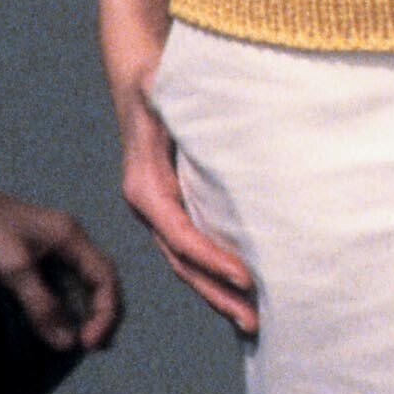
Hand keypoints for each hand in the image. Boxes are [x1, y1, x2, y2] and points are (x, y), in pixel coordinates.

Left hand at [0, 173, 120, 351]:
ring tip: (77, 343)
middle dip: (100, 315)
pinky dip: (61, 309)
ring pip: (79, 287)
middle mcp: (67, 242)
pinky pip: (57, 287)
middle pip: (98, 282)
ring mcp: (49, 250)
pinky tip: (55, 327)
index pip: (106, 277)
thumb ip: (43, 305)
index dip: (106, 312)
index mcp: (71, 236)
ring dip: (82, 315)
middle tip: (88, 348)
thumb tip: (68, 344)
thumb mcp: (14, 267)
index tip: (88, 343)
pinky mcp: (31, 259)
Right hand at [96, 0, 258, 337]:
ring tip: (252, 319)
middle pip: (185, 262)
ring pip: (188, 262)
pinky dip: (215, 271)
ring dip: (218, 292)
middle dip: (219, 293)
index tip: (247, 278)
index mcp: (145, 187)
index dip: (214, 260)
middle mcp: (149, 205)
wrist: (139, 73)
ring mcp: (160, 210)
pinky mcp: (174, 207)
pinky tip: (240, 289)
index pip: (183, 235)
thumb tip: (189, 108)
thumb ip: (171, 101)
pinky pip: (193, 248)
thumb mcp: (162, 87)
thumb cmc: (156, 79)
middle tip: (255, 320)